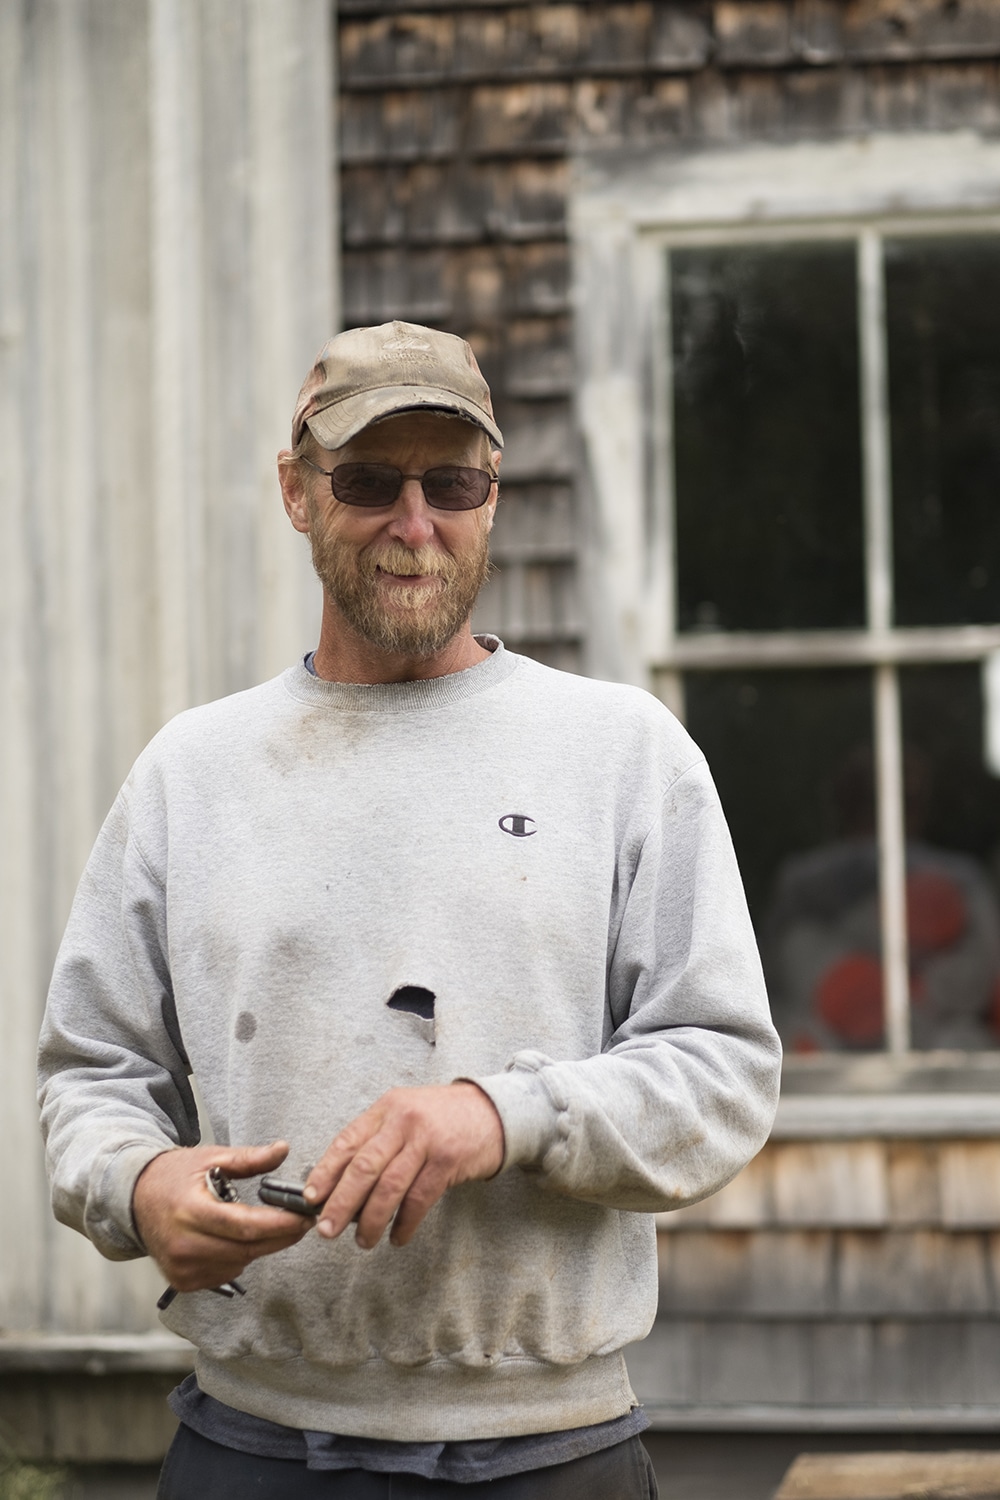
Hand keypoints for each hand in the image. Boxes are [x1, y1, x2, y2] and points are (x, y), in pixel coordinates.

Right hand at [133, 1141, 310, 1291]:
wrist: (134, 1200)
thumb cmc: (172, 1176)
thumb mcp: (210, 1158)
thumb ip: (248, 1158)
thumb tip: (282, 1150)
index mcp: (191, 1212)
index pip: (244, 1226)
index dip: (280, 1224)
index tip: (304, 1217)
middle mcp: (184, 1245)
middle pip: (247, 1249)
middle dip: (280, 1236)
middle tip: (303, 1222)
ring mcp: (182, 1268)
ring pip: (239, 1263)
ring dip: (260, 1247)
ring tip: (269, 1226)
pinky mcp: (182, 1281)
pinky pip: (225, 1273)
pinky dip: (239, 1258)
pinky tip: (237, 1239)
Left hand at [305, 1083, 504, 1249]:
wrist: (493, 1111)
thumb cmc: (443, 1118)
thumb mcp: (405, 1114)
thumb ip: (377, 1140)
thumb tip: (341, 1183)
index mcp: (386, 1109)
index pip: (347, 1141)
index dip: (325, 1172)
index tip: (310, 1198)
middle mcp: (403, 1121)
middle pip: (363, 1167)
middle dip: (341, 1203)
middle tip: (326, 1229)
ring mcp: (426, 1140)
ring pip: (389, 1188)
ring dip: (372, 1220)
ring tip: (363, 1241)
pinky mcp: (448, 1161)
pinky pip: (419, 1200)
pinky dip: (405, 1223)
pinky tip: (397, 1237)